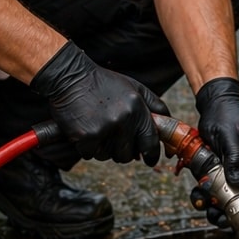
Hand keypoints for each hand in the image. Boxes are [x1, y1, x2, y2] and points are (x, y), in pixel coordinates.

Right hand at [30, 41, 165, 164]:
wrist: (70, 77)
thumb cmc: (103, 83)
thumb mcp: (135, 88)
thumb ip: (155, 105)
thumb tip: (168, 125)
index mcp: (138, 108)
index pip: (151, 140)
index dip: (152, 155)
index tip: (150, 160)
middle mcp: (124, 119)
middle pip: (128, 154)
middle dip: (122, 151)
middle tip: (114, 140)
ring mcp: (105, 128)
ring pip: (109, 156)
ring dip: (103, 149)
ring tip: (98, 131)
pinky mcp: (86, 136)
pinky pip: (91, 154)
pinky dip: (87, 148)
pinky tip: (85, 132)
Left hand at [195, 77, 238, 218]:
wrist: (217, 105)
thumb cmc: (227, 117)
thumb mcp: (230, 139)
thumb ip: (235, 161)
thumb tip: (237, 184)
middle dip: (231, 213)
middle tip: (215, 218)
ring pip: (233, 200)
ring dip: (217, 206)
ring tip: (203, 205)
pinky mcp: (229, 172)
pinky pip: (222, 191)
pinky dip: (209, 195)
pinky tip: (198, 193)